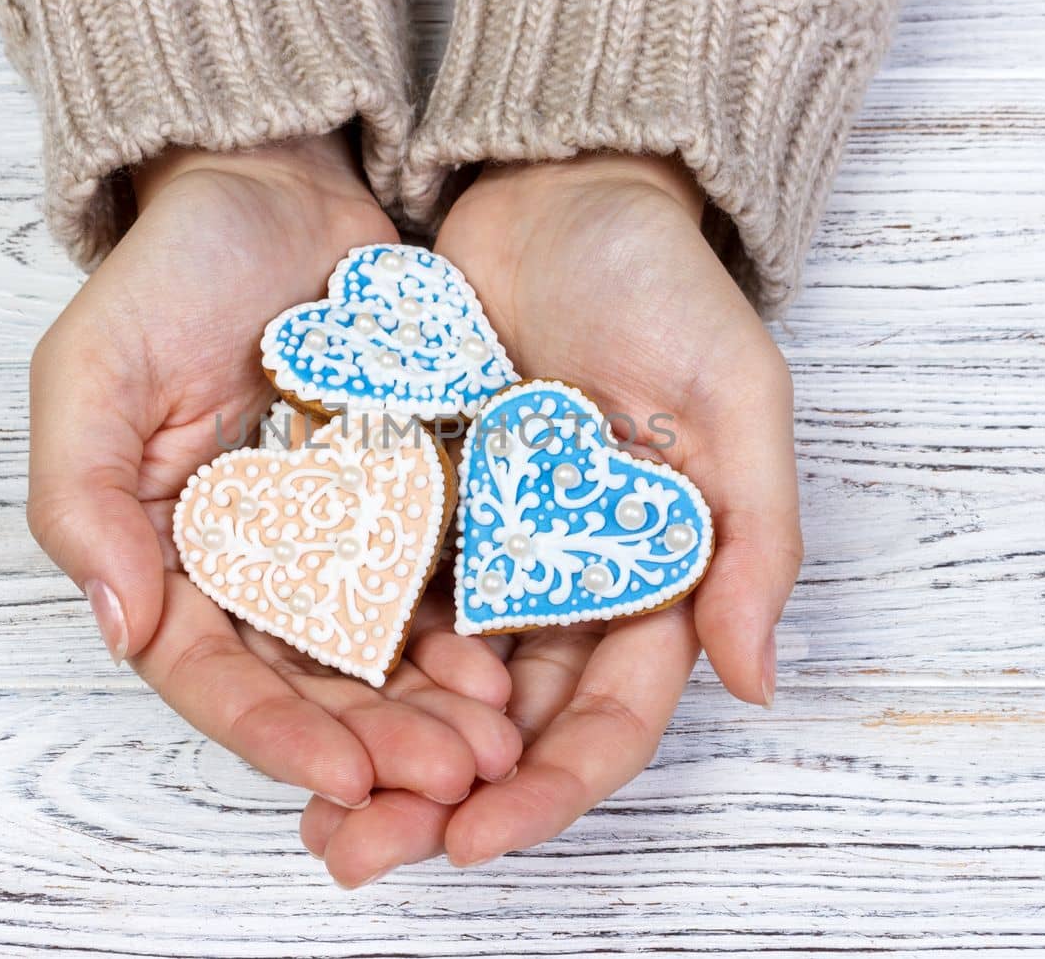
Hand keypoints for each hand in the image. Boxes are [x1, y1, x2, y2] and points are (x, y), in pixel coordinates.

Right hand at [27, 133, 519, 812]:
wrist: (276, 188)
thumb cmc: (169, 273)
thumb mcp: (91, 372)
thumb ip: (83, 498)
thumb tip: (117, 627)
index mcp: (166, 557)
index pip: (210, 674)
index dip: (271, 734)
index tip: (343, 776)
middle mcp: (250, 569)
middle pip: (309, 686)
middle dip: (375, 743)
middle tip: (448, 781)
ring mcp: (334, 542)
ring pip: (382, 655)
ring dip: (432, 712)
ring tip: (495, 747)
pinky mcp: (405, 502)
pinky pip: (437, 584)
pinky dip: (469, 634)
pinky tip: (512, 666)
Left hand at [301, 153, 801, 881]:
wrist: (559, 190)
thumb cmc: (663, 284)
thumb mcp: (735, 395)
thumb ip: (754, 536)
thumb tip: (757, 681)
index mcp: (655, 577)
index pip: (608, 717)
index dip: (551, 788)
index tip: (478, 835)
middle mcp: (569, 583)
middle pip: (510, 725)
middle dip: (442, 796)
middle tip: (363, 853)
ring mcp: (489, 550)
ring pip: (434, 681)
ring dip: (378, 748)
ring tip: (314, 815)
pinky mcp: (420, 505)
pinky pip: (376, 594)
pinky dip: (342, 653)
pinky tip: (287, 701)